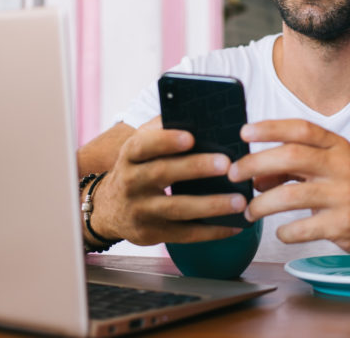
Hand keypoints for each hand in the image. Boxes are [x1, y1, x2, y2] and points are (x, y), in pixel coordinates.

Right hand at [90, 117, 246, 244]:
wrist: (109, 208)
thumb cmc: (140, 166)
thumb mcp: (142, 146)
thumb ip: (165, 128)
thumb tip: (202, 115)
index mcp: (131, 154)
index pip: (144, 145)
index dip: (166, 140)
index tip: (191, 137)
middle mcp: (131, 182)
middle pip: (163, 173)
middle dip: (196, 168)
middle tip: (226, 164)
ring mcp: (140, 210)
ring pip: (177, 208)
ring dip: (211, 205)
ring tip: (240, 200)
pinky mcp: (152, 234)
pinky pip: (185, 234)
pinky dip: (212, 231)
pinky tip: (236, 225)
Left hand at [228, 119, 349, 254]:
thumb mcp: (326, 167)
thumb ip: (292, 167)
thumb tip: (254, 177)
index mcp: (337, 146)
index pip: (301, 129)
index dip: (271, 128)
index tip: (245, 132)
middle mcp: (341, 166)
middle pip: (291, 156)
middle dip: (255, 163)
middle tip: (234, 174)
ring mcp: (343, 195)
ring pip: (291, 195)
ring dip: (262, 203)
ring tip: (250, 210)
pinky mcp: (343, 224)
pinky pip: (302, 228)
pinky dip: (284, 231)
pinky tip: (280, 230)